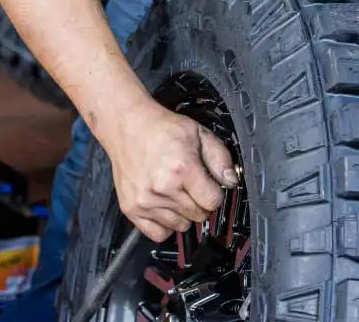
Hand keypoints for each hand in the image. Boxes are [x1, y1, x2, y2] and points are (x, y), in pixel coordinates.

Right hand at [100, 103, 239, 241]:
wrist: (127, 125)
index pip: (213, 202)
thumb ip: (220, 158)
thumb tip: (231, 182)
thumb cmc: (160, 129)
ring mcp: (145, 201)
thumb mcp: (199, 133)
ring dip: (182, 212)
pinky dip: (164, 224)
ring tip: (172, 190)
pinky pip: (158, 234)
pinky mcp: (131, 208)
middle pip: (199, 216)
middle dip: (199, 202)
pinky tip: (162, 205)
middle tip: (188, 184)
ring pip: (181, 226)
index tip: (206, 184)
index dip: (214, 192)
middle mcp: (163, 187)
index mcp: (182, 168)